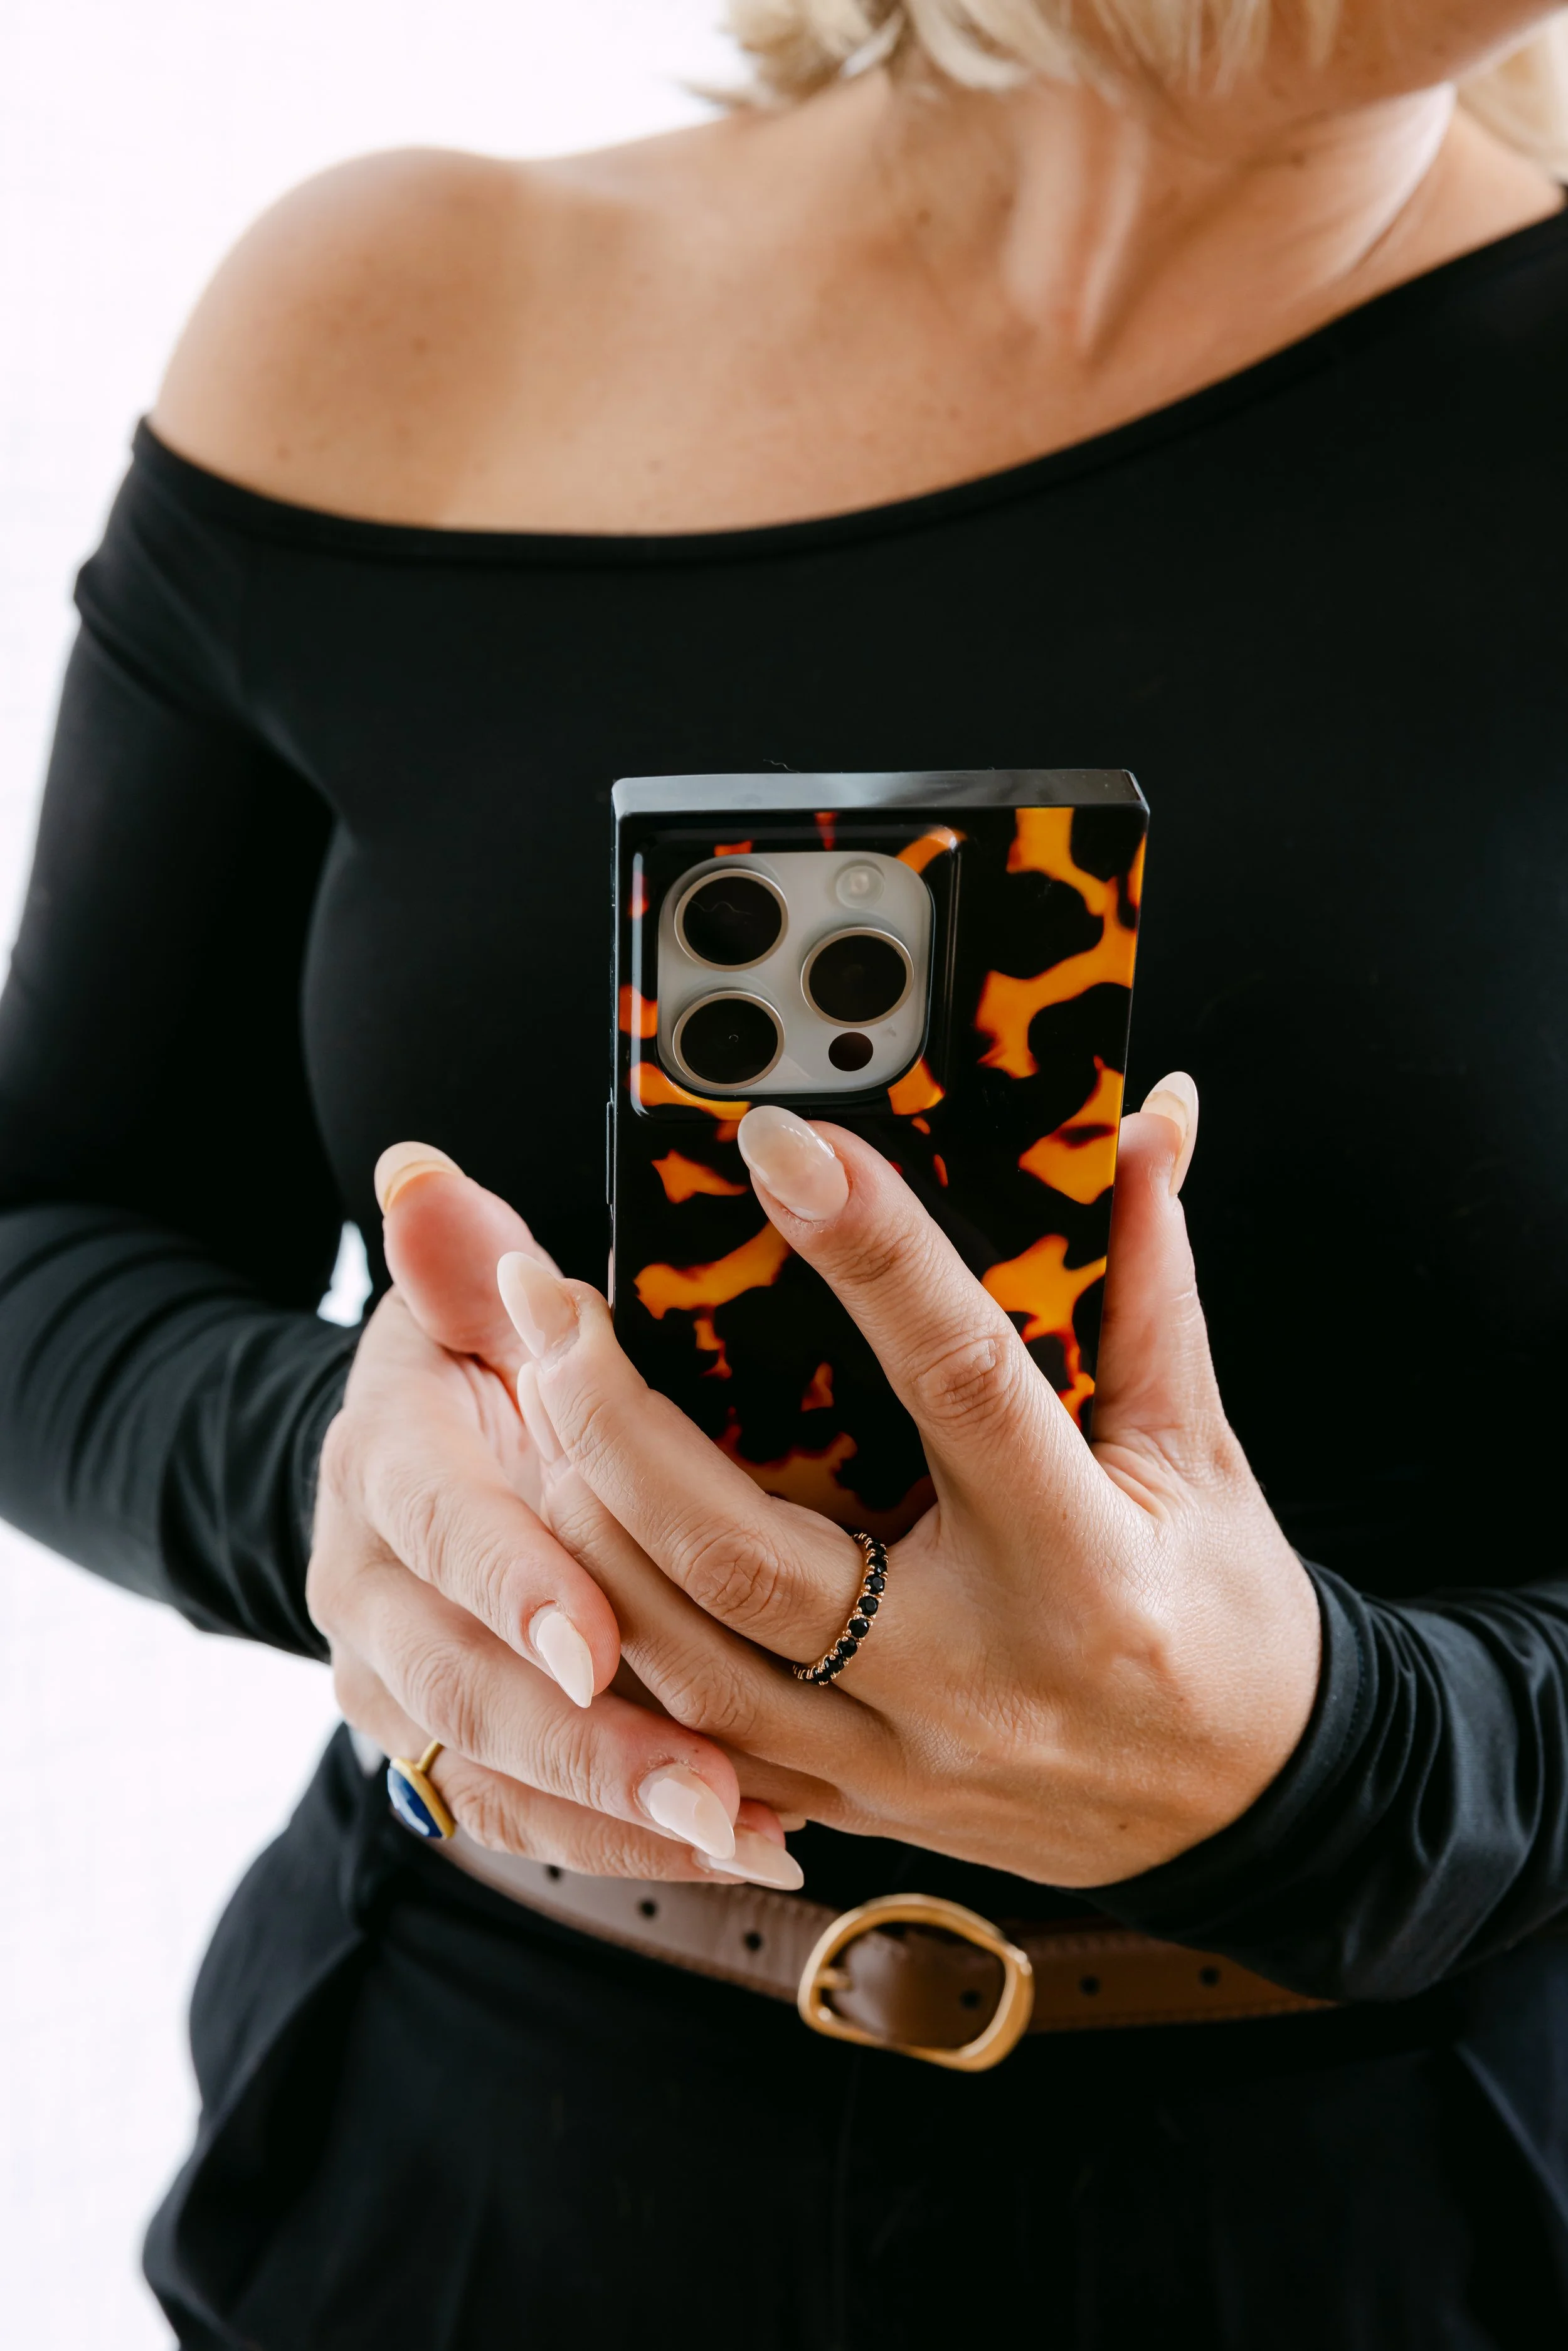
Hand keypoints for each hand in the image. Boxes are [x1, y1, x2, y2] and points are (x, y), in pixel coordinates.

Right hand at [307, 1144, 798, 1885]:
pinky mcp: (440, 1749)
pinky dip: (615, 1840)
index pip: (440, 1524)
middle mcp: (371, 1586)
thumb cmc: (483, 1367)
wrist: (415, 1471)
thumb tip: (422, 1175)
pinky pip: (519, 1819)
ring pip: (493, 1769)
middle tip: (707, 1789)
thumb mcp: (470, 1305)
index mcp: (386, 1461)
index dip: (511, 1580)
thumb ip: (464, 1261)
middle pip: (463, 1682)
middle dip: (585, 1742)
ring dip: (615, 1810)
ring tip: (743, 1832)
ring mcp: (396, 1680)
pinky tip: (738, 1848)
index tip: (592, 1639)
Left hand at [499, 1081, 1322, 1887]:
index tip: (779, 1142)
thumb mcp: (1200, 1446)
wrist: (1241, 1812)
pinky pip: (688, 1737)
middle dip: (615, 1412)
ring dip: (579, 1521)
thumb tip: (1148, 1118)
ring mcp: (889, 1759)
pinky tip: (555, 1541)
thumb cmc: (1220, 1612)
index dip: (869, 1251)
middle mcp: (968, 1673)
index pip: (957, 1379)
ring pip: (679, 1655)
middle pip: (741, 1546)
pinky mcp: (843, 1803)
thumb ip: (1148, 1280)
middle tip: (540, 1293)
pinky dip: (613, 1637)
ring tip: (522, 1396)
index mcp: (1080, 1562)